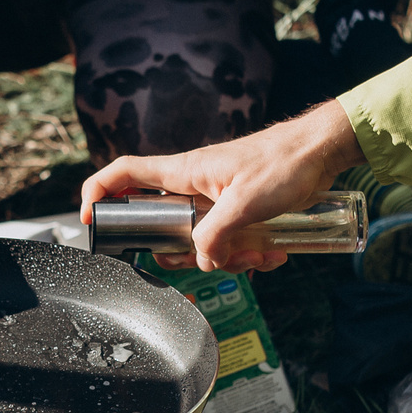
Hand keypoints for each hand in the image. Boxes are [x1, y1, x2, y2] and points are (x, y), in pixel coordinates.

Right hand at [81, 101, 366, 271]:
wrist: (322, 152)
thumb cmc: (285, 162)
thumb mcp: (246, 203)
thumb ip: (216, 235)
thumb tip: (199, 261)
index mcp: (184, 172)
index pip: (124, 174)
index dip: (98, 192)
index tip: (90, 219)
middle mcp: (193, 185)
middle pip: (160, 224)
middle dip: (181, 252)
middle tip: (207, 260)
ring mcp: (214, 199)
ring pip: (199, 239)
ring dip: (226, 257)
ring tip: (259, 254)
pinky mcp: (237, 210)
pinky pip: (229, 240)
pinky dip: (249, 252)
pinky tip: (274, 252)